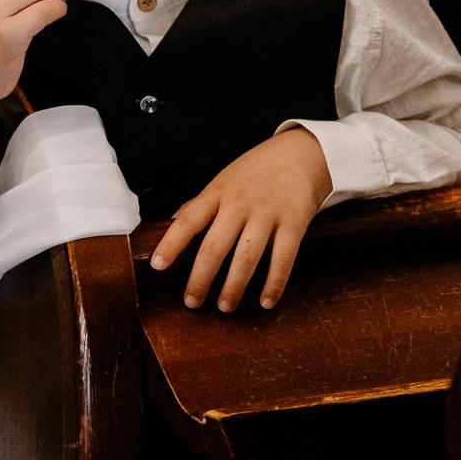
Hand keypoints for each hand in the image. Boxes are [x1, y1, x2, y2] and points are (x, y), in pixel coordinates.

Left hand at [149, 127, 332, 310]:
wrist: (302, 153)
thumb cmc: (256, 171)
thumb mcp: (224, 180)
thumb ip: (201, 205)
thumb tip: (170, 227)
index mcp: (218, 192)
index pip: (189, 219)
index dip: (172, 243)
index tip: (158, 266)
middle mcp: (240, 203)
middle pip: (215, 246)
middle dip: (201, 278)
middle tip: (192, 302)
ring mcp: (268, 213)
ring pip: (247, 256)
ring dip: (234, 286)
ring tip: (225, 306)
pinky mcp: (294, 223)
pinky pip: (283, 259)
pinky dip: (274, 283)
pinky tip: (265, 301)